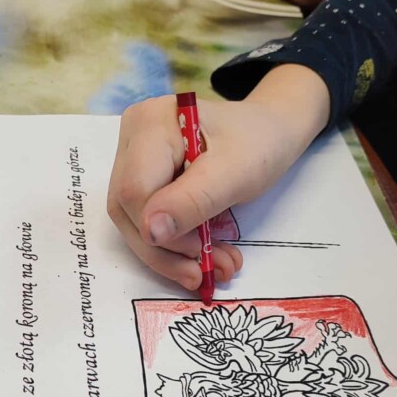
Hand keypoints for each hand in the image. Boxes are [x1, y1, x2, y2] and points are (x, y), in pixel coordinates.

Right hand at [107, 66, 329, 290]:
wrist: (268, 133)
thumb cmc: (257, 143)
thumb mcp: (235, 172)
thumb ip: (193, 200)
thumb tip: (151, 232)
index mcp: (149, 123)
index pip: (135, 190)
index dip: (163, 230)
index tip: (201, 251)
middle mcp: (131, 139)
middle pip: (127, 208)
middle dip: (167, 250)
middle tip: (206, 273)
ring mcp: (132, 160)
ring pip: (133, 221)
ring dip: (171, 254)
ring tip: (212, 266)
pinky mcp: (143, 180)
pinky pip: (146, 220)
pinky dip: (175, 245)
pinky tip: (203, 255)